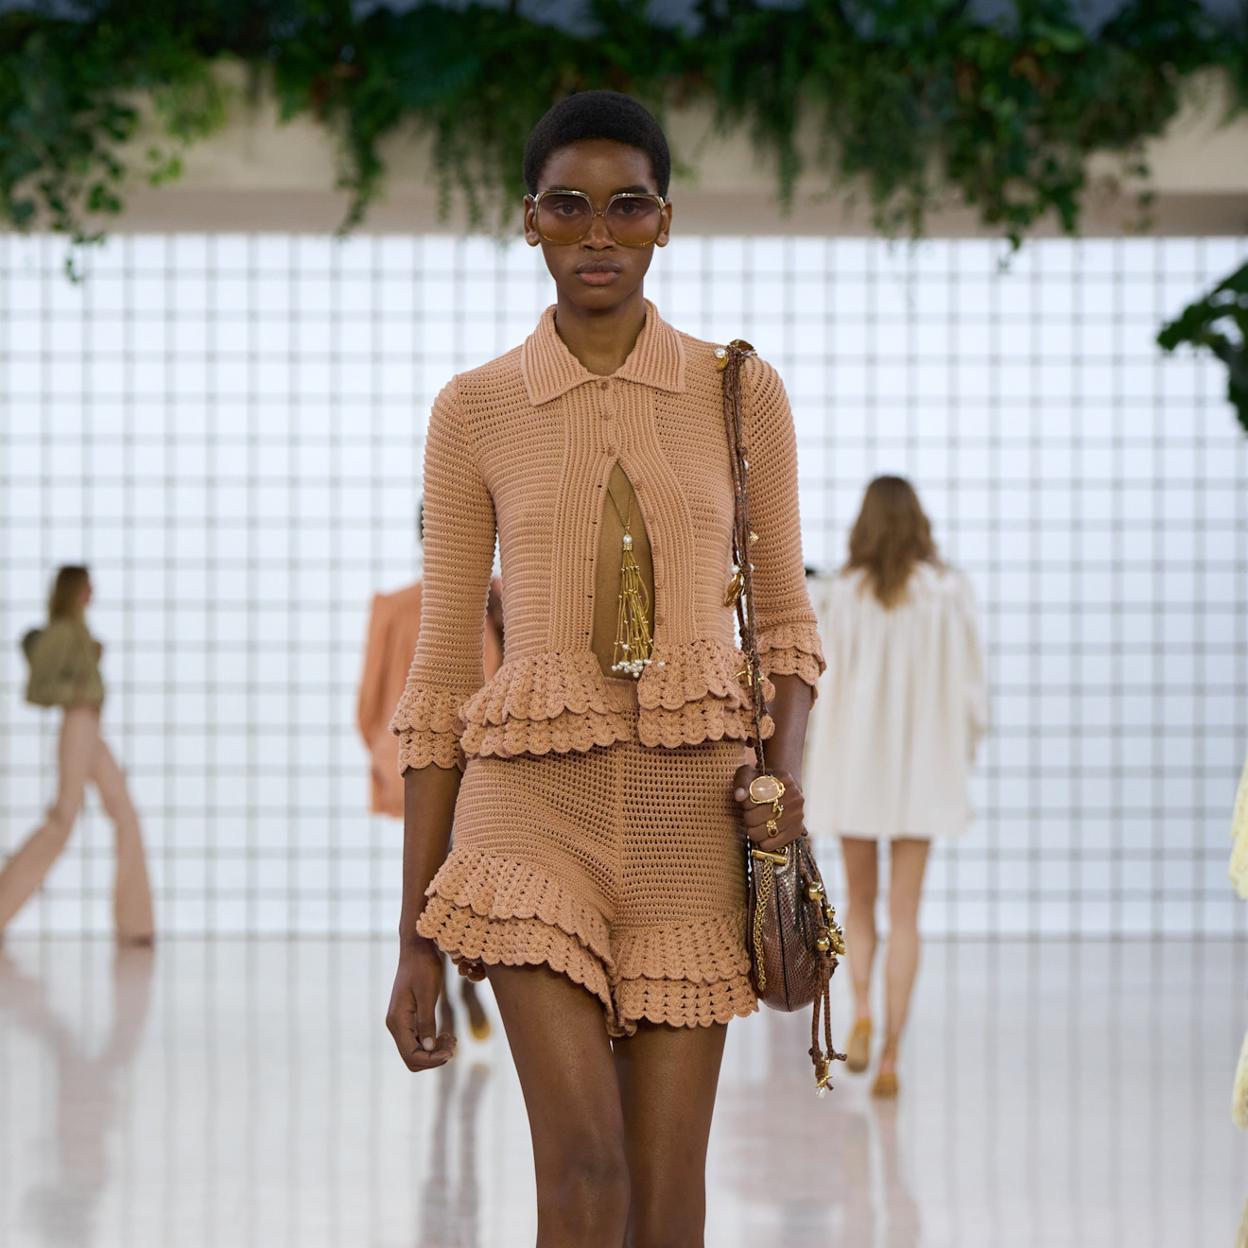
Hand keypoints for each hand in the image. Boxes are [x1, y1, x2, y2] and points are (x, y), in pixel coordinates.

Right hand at [386, 938, 456, 1070]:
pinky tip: (446, 1034)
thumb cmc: (423, 967)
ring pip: (415, 1051)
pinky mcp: (407, 1018)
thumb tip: (429, 1048)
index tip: (451, 1052)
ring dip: (434, 1051)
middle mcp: (395, 1024)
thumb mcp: (428, 994)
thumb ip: (426, 1022)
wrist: (417, 949)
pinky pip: (418, 1040)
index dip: (431, 1060)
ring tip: (452, 1039)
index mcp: (397, 1020)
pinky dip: (432, 1042)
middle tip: (453, 1045)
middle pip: (411, 1058)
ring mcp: (400, 1022)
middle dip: (433, 1058)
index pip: (411, 1055)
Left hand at [733, 765, 806, 853]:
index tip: (749, 799)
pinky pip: (770, 845)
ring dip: (753, 829)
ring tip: (756, 821)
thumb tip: (739, 796)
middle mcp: (795, 797)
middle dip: (747, 816)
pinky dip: (761, 841)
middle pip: (755, 817)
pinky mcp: (797, 831)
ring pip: (762, 832)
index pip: (755, 796)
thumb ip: (742, 781)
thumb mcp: (749, 773)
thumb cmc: (760, 781)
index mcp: (783, 779)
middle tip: (750, 811)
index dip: (746, 801)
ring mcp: (798, 815)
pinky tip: (762, 832)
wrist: (782, 788)